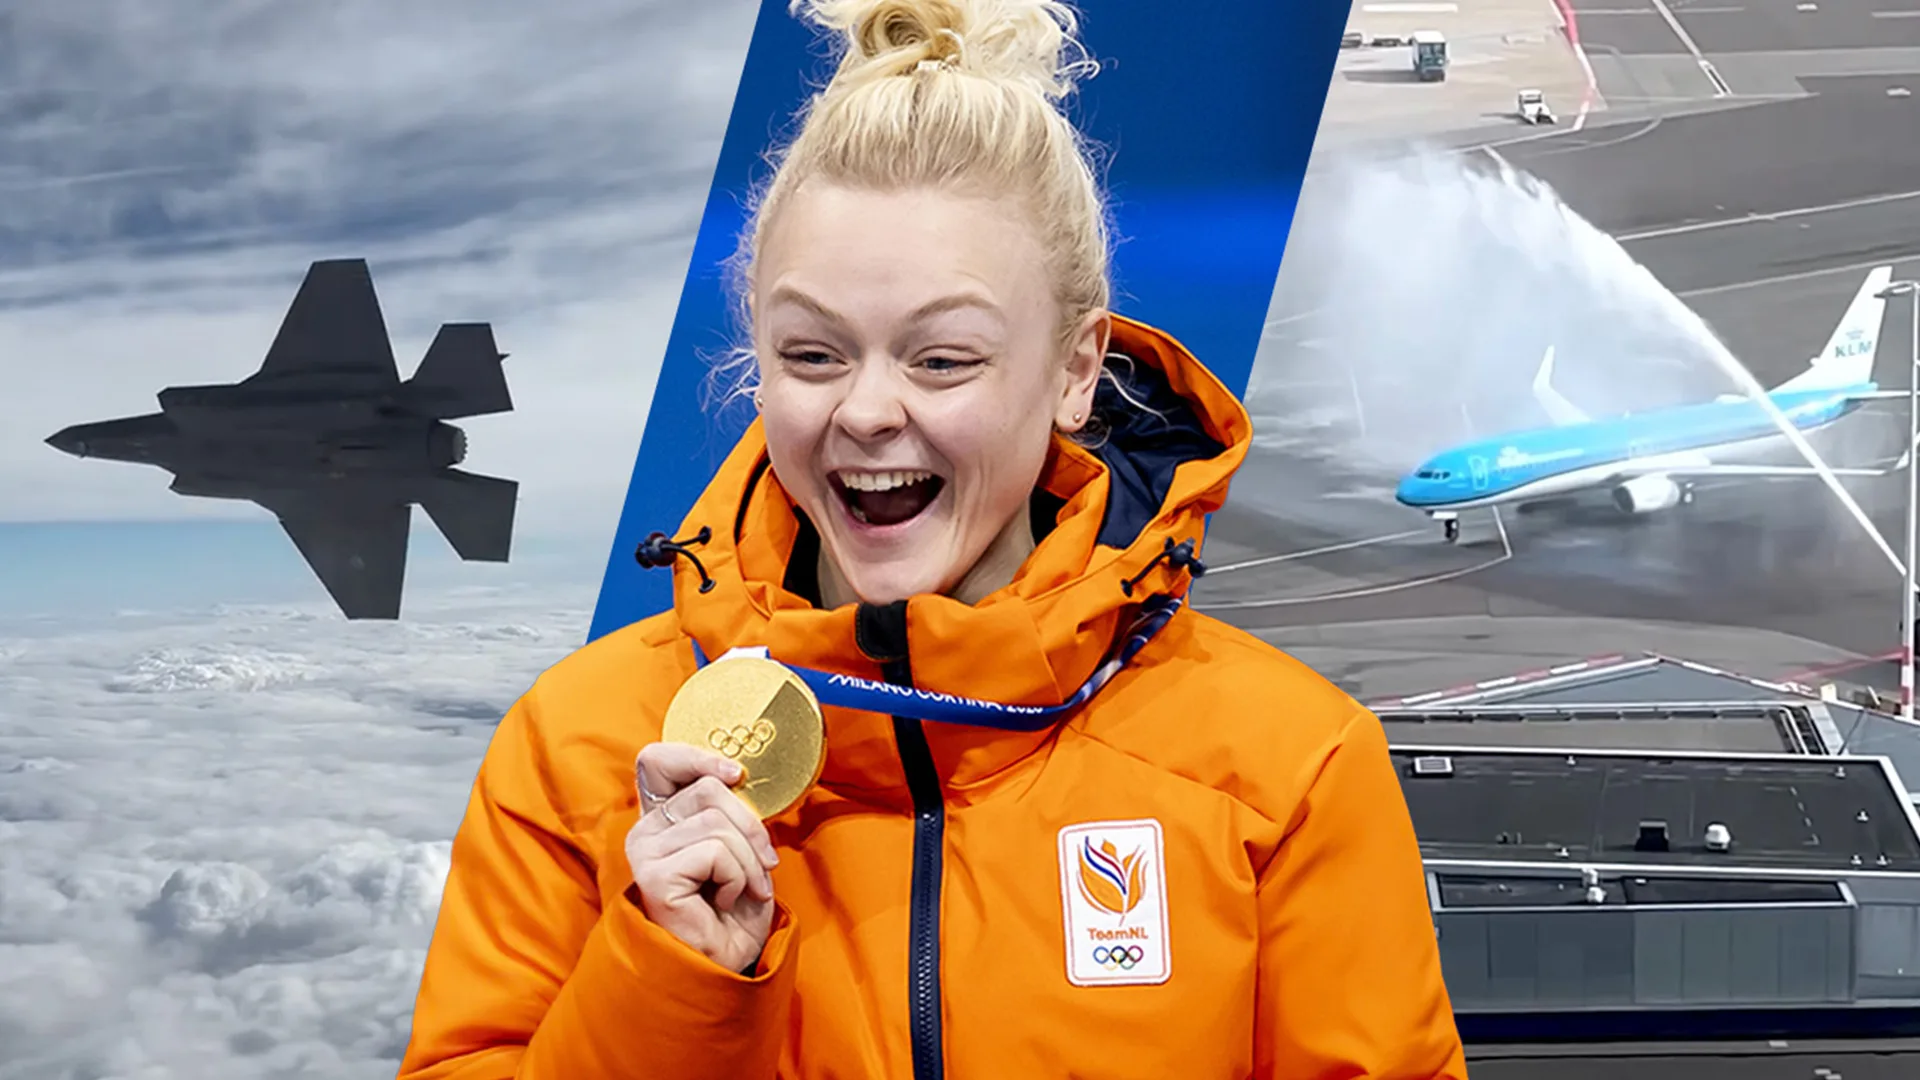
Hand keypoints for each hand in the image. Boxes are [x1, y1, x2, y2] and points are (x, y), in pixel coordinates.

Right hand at [625, 742, 780, 972]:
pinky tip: (726, 902)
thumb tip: (738, 775)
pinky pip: (716, 852)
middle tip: (764, 863)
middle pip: (708, 788)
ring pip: (719, 822)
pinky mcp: (654, 874)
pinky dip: (738, 877)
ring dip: (749, 861)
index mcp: (661, 819)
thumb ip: (728, 810)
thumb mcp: (737, 847)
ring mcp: (644, 851)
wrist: (724, 963)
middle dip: (751, 826)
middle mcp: (645, 831)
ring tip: (745, 889)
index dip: (695, 756)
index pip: (656, 760)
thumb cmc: (732, 911)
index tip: (735, 775)